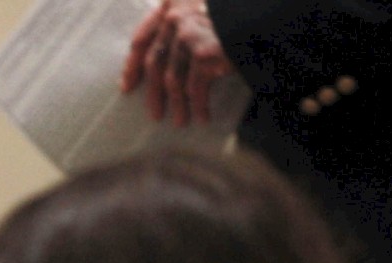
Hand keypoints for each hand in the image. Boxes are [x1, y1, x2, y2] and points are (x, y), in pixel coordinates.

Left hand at [121, 0, 236, 126]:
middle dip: (154, 94)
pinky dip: (198, 106)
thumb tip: (161, 67)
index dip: (132, 65)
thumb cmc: (234, 19)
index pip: (142, 38)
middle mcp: (175, 18)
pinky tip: (202, 118)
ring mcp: (188, 35)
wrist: (264, 18)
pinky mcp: (203, 54)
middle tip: (155, 114)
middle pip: (155, 64)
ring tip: (181, 122)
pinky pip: (195, 89)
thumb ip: (181, 26)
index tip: (127, 86)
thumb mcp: (202, 12)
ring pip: (173, 80)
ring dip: (177, 105)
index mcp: (171, 5)